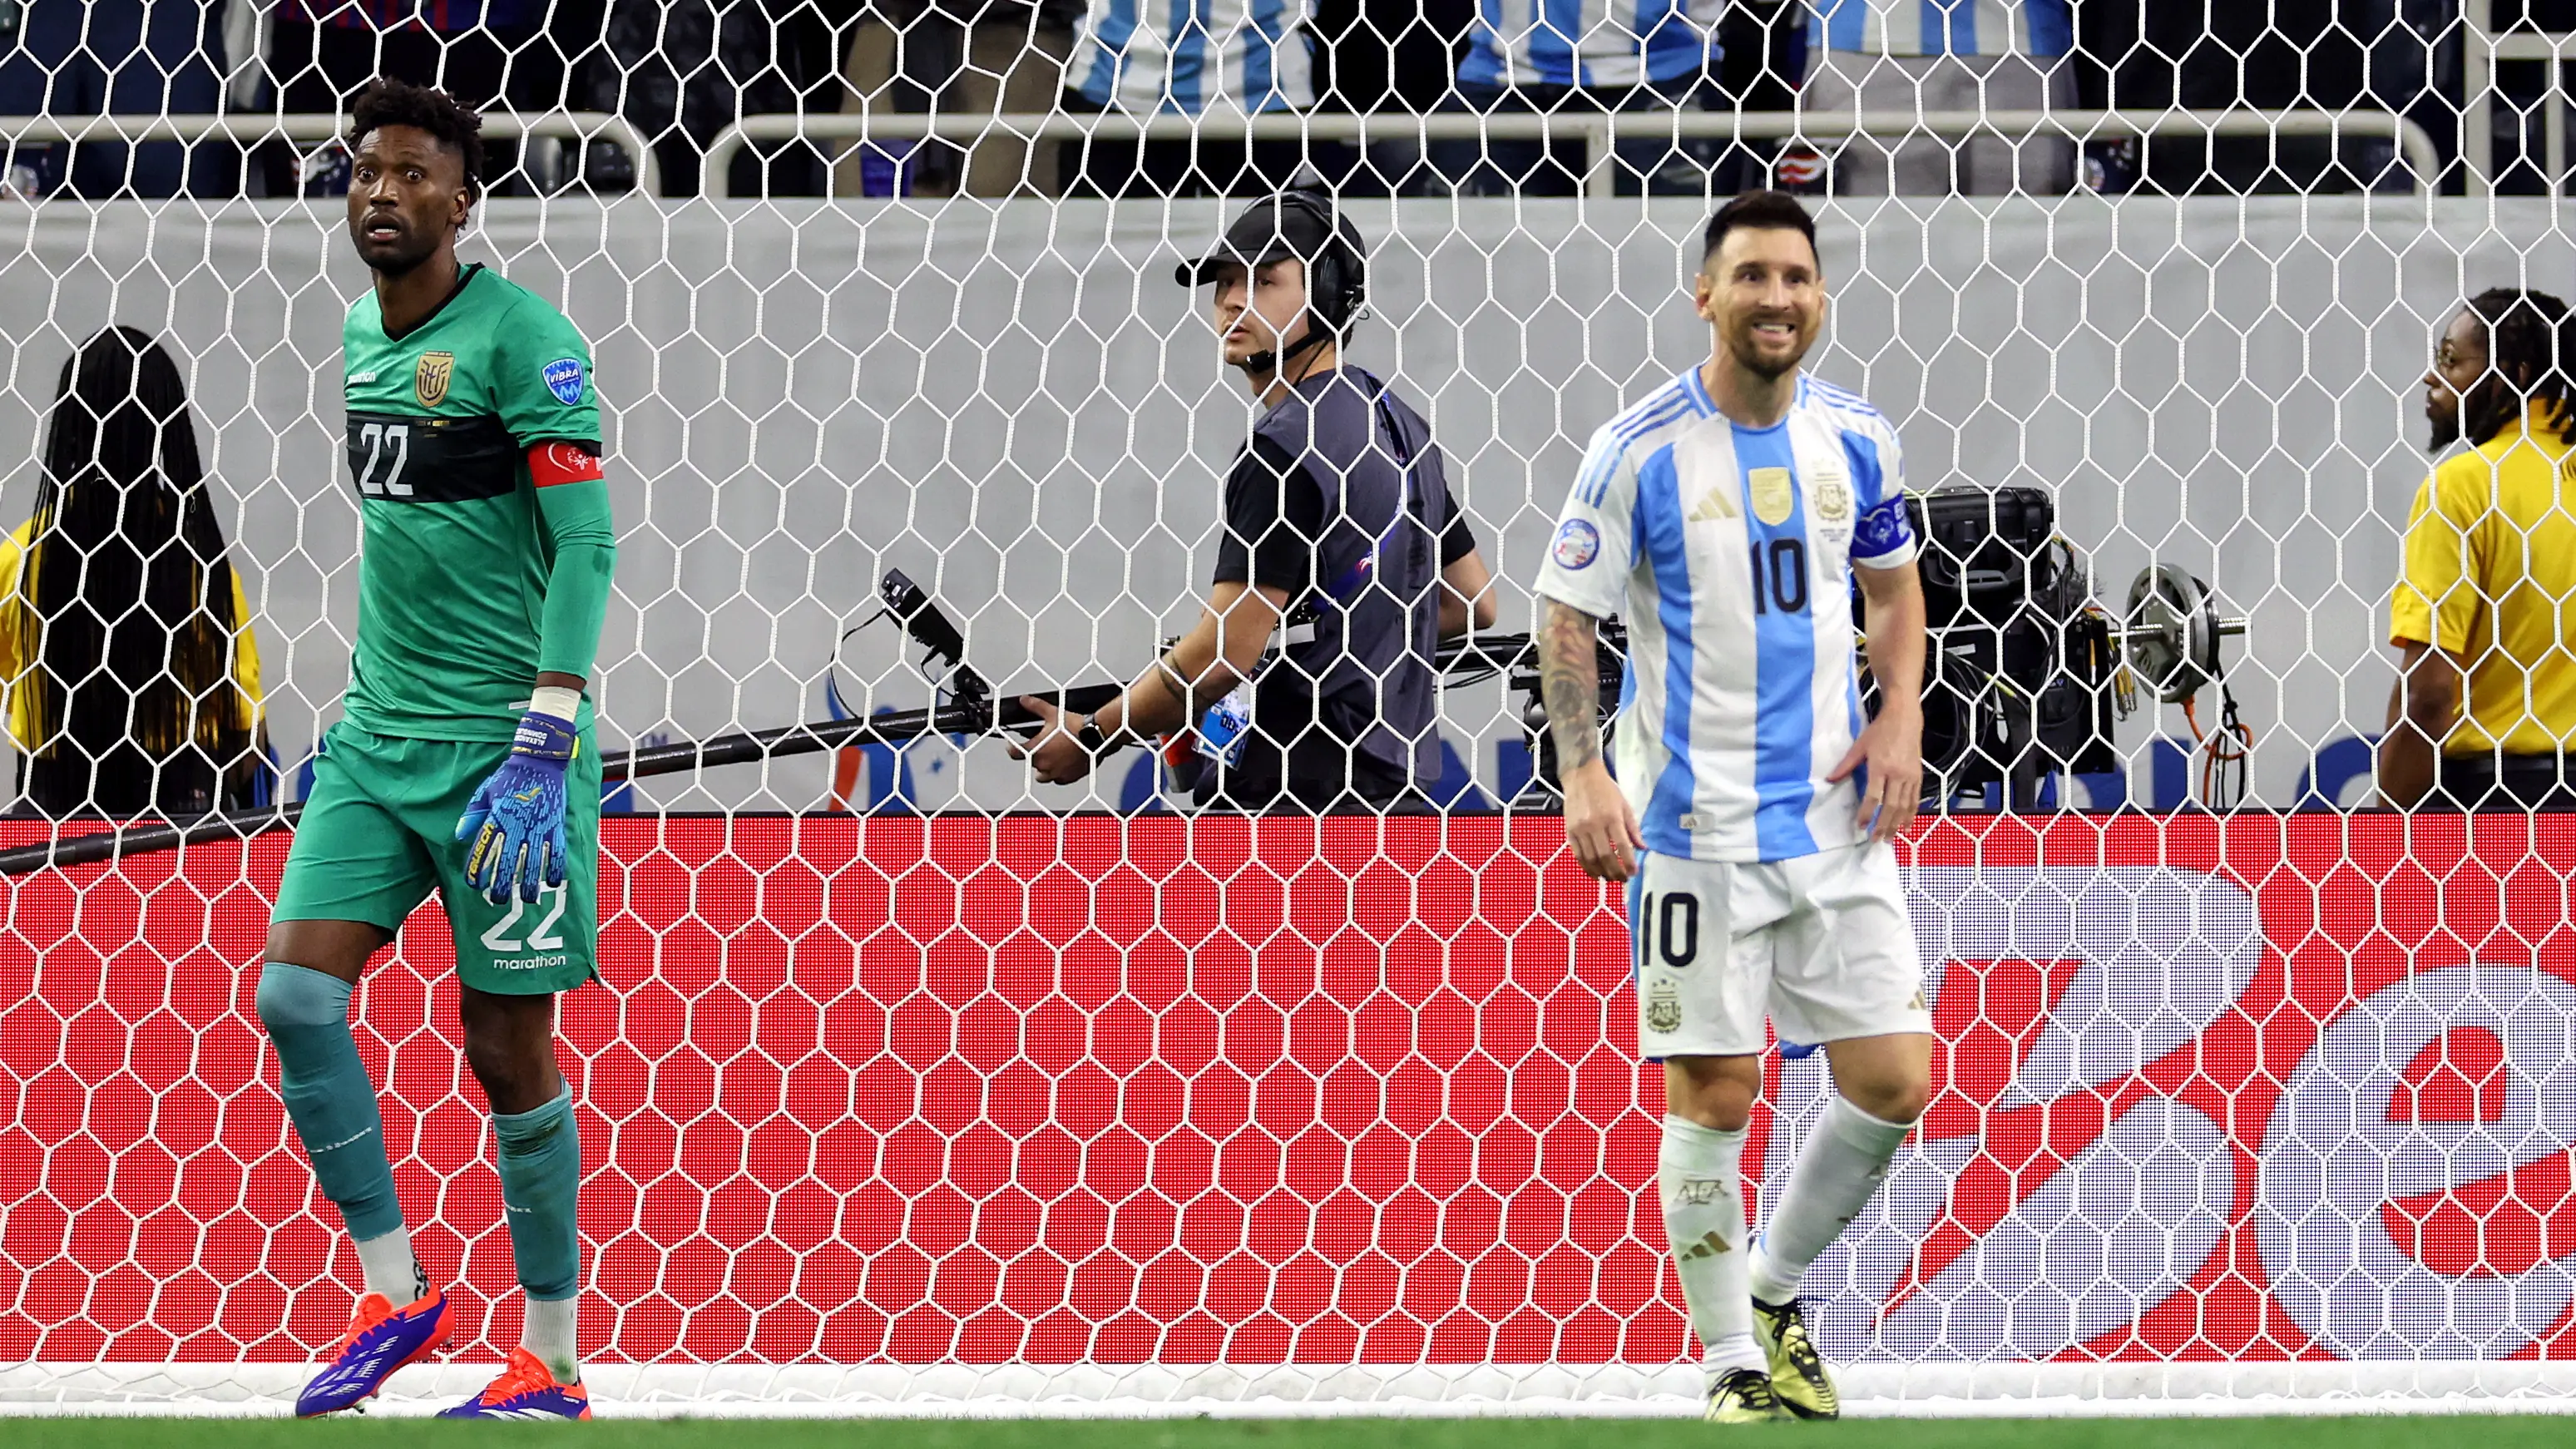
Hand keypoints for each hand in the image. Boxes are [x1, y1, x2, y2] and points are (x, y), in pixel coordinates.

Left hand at [455, 711, 575, 903]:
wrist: (539, 761)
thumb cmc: (509, 776)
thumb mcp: (484, 792)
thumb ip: (472, 815)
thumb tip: (459, 836)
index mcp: (496, 819)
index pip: (482, 852)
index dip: (476, 871)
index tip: (474, 884)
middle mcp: (516, 827)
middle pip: (507, 864)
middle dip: (502, 886)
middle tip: (497, 900)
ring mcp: (537, 828)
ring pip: (533, 863)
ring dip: (529, 884)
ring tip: (526, 898)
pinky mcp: (555, 826)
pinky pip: (556, 852)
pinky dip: (555, 869)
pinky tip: (553, 882)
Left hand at [1008, 696, 1096, 784]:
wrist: (1096, 737)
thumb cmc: (1075, 727)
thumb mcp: (1053, 713)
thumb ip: (1035, 706)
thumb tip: (1024, 700)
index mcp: (1035, 750)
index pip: (1013, 753)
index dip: (1012, 748)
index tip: (1013, 745)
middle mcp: (1043, 765)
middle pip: (1030, 764)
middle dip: (1033, 756)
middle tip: (1041, 747)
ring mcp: (1056, 773)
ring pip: (1043, 776)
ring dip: (1044, 768)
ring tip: (1052, 758)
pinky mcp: (1069, 778)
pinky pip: (1058, 779)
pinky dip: (1059, 773)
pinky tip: (1064, 765)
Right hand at [1562, 759, 1643, 881]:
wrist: (1581, 776)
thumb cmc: (1606, 790)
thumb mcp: (1624, 805)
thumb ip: (1633, 828)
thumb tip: (1642, 848)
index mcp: (1612, 817)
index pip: (1622, 846)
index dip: (1629, 863)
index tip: (1633, 873)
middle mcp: (1595, 825)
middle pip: (1605, 856)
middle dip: (1615, 872)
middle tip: (1622, 879)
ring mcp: (1580, 829)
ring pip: (1590, 859)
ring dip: (1601, 873)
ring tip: (1609, 878)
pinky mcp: (1569, 831)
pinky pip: (1578, 854)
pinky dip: (1586, 867)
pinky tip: (1594, 873)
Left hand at [1830, 706, 1922, 844]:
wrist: (1904, 719)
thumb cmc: (1879, 731)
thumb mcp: (1860, 746)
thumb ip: (1845, 765)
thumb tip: (1829, 780)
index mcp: (1881, 766)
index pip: (1873, 796)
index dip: (1867, 813)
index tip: (1861, 826)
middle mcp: (1897, 774)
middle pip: (1891, 806)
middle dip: (1883, 825)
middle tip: (1876, 840)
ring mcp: (1910, 776)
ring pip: (1904, 806)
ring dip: (1897, 824)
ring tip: (1890, 838)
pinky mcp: (1918, 775)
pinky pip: (1915, 799)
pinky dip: (1911, 814)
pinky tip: (1907, 825)